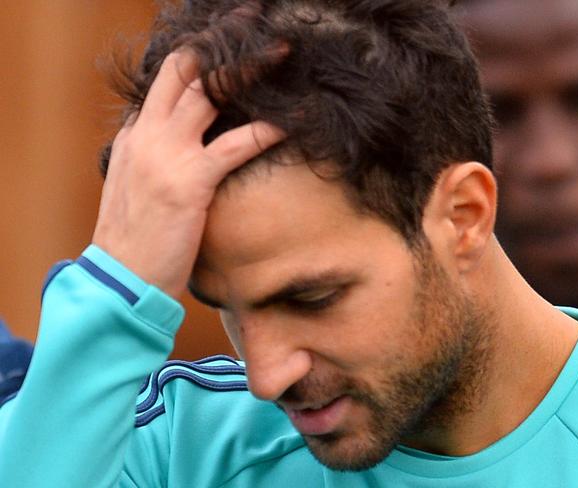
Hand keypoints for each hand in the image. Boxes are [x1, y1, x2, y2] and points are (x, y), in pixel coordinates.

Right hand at [92, 50, 284, 297]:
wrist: (121, 280)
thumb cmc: (135, 240)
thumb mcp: (134, 188)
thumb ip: (152, 159)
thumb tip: (180, 149)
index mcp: (134, 136)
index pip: (166, 84)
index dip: (198, 64)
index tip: (230, 54)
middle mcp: (146, 134)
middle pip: (182, 70)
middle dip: (218, 45)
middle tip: (252, 32)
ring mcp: (166, 154)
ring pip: (208, 92)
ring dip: (248, 69)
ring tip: (279, 58)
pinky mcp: (190, 181)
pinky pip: (236, 144)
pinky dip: (267, 129)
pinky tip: (291, 123)